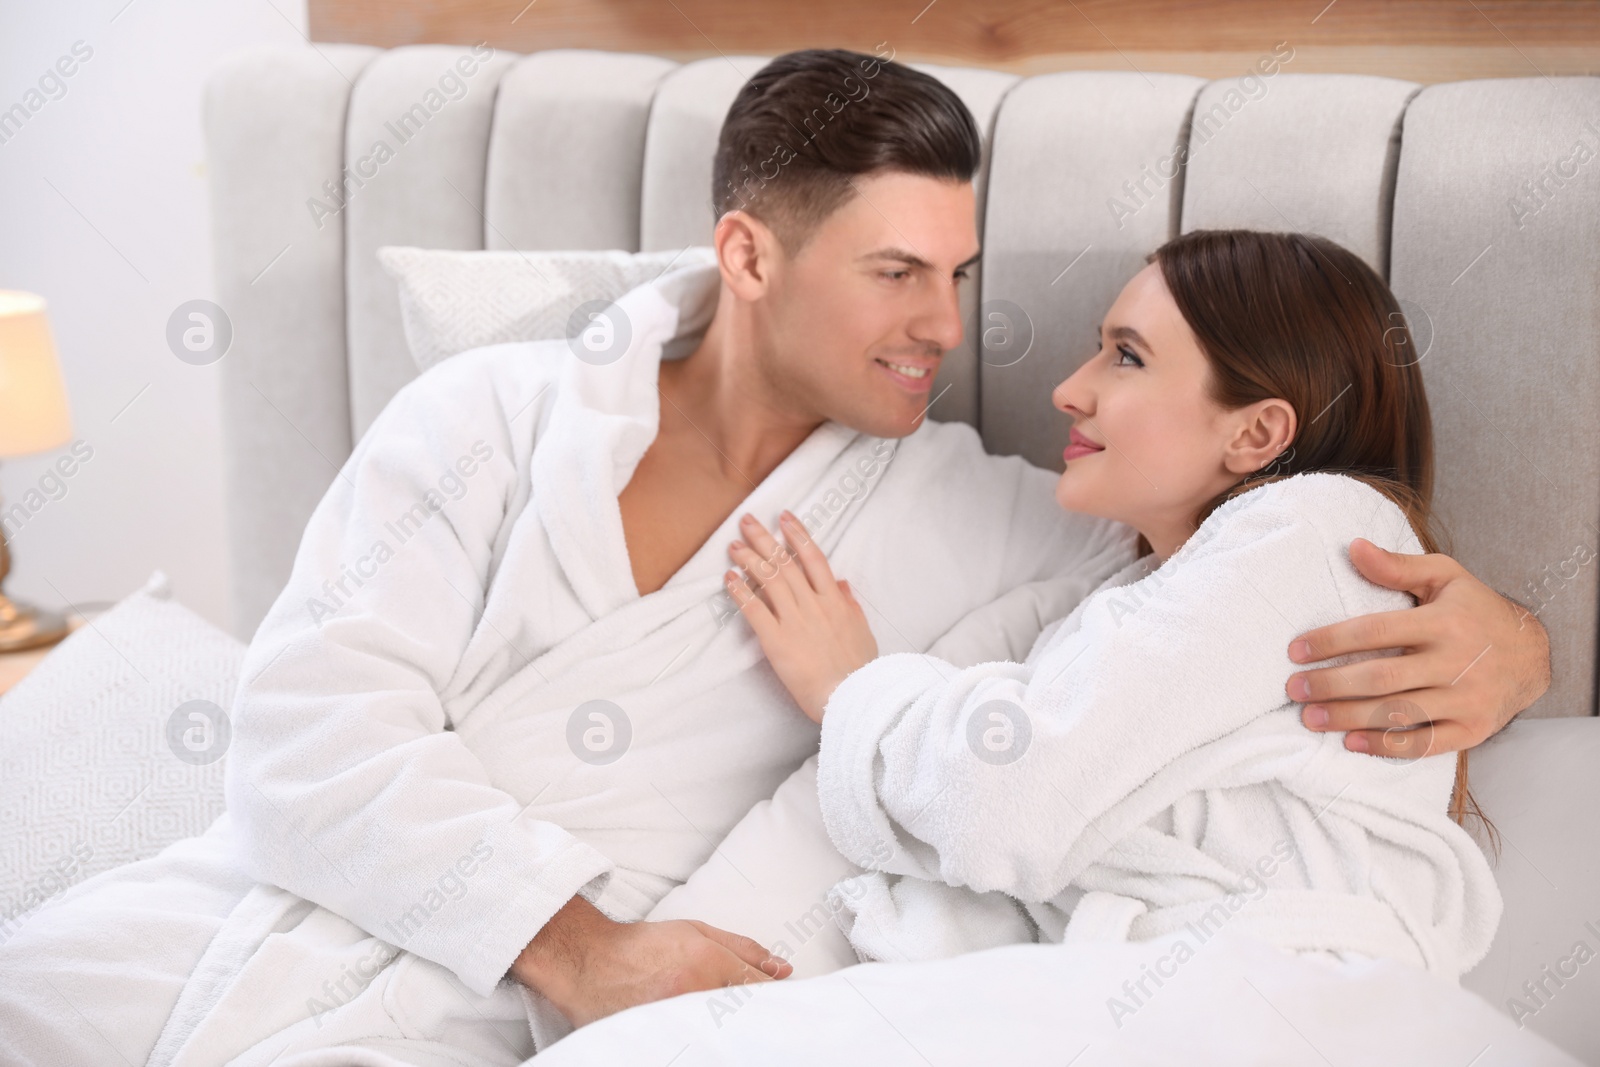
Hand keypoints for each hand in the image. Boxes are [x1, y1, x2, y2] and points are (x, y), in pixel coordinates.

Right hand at [510, 894, 791, 1027]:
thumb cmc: (642, 945)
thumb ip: (742, 949)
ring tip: (718, 1021)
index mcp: (706, 961)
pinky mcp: (657, 1036)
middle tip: (755, 1020)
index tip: (777, 999)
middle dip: (752, 1015)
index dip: (772, 995)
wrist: (587, 962)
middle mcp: (692, 991)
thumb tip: (781, 968)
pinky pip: (693, 1041)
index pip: (756, 986)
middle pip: (742, 1013)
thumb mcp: (696, 932)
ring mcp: (673, 1017)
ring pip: (720, 1032)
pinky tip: (703, 1035)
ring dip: (728, 1029)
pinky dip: (703, 1039)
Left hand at [724, 510, 877, 723]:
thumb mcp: (862, 631)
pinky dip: (740, 592)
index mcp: (835, 601)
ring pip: (768, 580)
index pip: (814, 558)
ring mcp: (794, 621)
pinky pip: (754, 610)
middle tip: (747, 521)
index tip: (785, 518)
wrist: (850, 696)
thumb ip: (849, 605)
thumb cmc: (859, 670)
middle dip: (764, 538)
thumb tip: (840, 583)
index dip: (798, 535)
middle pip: (785, 563)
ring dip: (749, 559)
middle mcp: (813, 605)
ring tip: (733, 546)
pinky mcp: (777, 641)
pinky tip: (729, 579)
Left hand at [1288, 538, 1550, 756]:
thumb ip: (1397, 567)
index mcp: (1444, 622)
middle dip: (1331, 685)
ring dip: (1348, 718)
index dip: (1332, 641)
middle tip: (1294, 690)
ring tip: (1310, 718)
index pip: (1377, 631)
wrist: (1532, 653)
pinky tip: (1351, 742)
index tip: (1295, 651)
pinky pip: (1425, 744)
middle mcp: (1457, 662)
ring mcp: (1467, 699)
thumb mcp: (1445, 577)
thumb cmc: (1475, 611)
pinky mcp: (1473, 729)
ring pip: (1398, 713)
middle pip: (1382, 677)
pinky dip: (1386, 746)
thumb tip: (1353, 547)